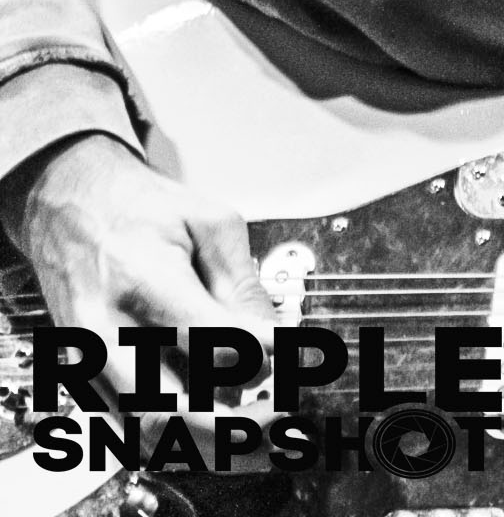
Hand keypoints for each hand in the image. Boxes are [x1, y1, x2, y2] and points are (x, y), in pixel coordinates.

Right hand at [5, 133, 278, 449]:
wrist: (68, 205)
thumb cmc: (138, 209)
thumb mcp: (208, 221)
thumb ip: (243, 281)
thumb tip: (275, 335)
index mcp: (144, 279)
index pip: (214, 341)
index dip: (264, 354)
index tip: (294, 353)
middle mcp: (106, 327)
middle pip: (170, 406)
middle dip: (234, 420)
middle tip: (276, 408)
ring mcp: (86, 358)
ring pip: (145, 430)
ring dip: (205, 440)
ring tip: (252, 426)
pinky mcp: (81, 375)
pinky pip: (124, 427)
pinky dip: (171, 438)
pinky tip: (209, 425)